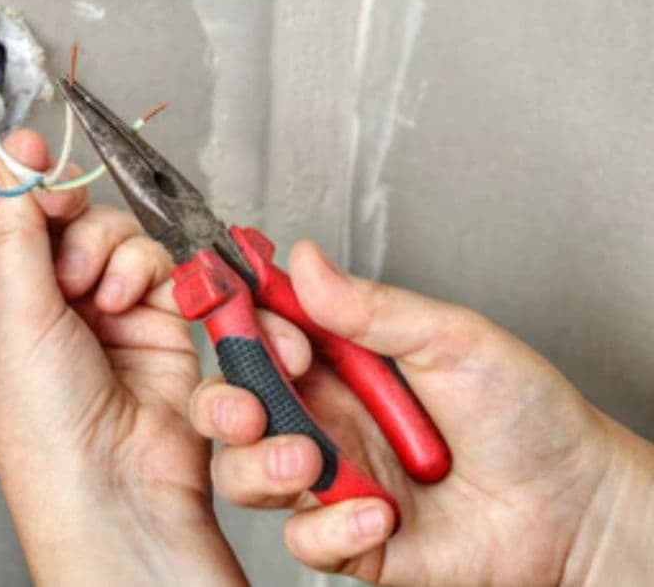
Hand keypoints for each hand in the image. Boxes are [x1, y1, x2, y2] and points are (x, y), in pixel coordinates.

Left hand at [0, 131, 255, 585]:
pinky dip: (145, 271)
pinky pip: (154, 259)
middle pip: (63, 216)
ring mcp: (104, 307)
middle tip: (65, 231)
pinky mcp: (156, 316)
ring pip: (113, 232)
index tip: (29, 150)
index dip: (17, 181)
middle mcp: (49, 301)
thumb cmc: (46, 430)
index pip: (4, 219)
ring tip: (98, 295)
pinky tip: (129, 302)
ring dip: (107, 252)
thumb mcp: (14, 318)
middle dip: (69, 218)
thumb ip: (13, 234)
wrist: (118, 484)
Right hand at [190, 241, 653, 584]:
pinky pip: (302, 539)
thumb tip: (308, 261)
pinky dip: (331, 529)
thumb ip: (372, 307)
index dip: (250, 331)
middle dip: (225, 404)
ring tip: (309, 461)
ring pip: (245, 475)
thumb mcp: (452, 340)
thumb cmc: (526, 417)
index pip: (262, 338)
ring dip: (264, 466)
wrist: (575, 507)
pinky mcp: (349, 538)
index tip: (272, 329)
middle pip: (235, 408)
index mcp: (341, 365)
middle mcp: (327, 419)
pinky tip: (379, 515)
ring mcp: (334, 478)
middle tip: (251, 405)